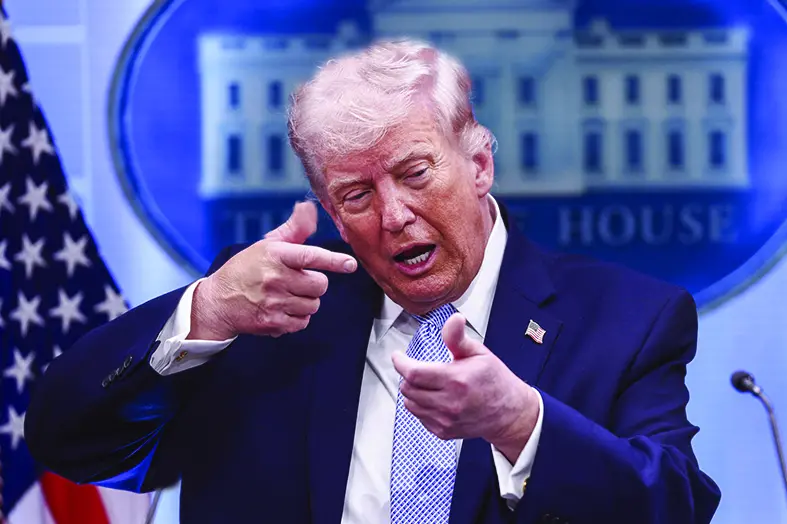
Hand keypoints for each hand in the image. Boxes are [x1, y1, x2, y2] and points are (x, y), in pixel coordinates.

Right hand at [189, 201, 356, 339]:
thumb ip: (293, 229)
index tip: (350, 264)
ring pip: (313, 305)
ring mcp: (274, 302)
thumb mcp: (267, 245)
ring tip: (287, 295)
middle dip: (314, 283)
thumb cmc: (246, 270)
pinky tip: (282, 310)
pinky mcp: (273, 323)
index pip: (310, 256)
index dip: (333, 261)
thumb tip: (308, 208)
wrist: (217, 302)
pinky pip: (303, 322)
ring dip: (306, 301)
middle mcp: (275, 278)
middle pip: (319, 285)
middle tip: (298, 281)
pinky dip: (297, 318)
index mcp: (275, 255)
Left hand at [391, 313, 539, 462]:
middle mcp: (449, 403)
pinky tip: (434, 397)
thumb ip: (458, 338)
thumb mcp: (479, 353)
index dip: (400, 363)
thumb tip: (454, 319)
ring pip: (410, 404)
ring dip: (412, 391)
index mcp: (456, 380)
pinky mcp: (443, 431)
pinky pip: (419, 417)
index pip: (414, 373)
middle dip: (407, 375)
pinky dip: (420, 405)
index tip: (398, 356)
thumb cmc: (495, 381)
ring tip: (426, 383)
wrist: (508, 413)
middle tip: (416, 368)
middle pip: (409, 388)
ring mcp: (445, 420)